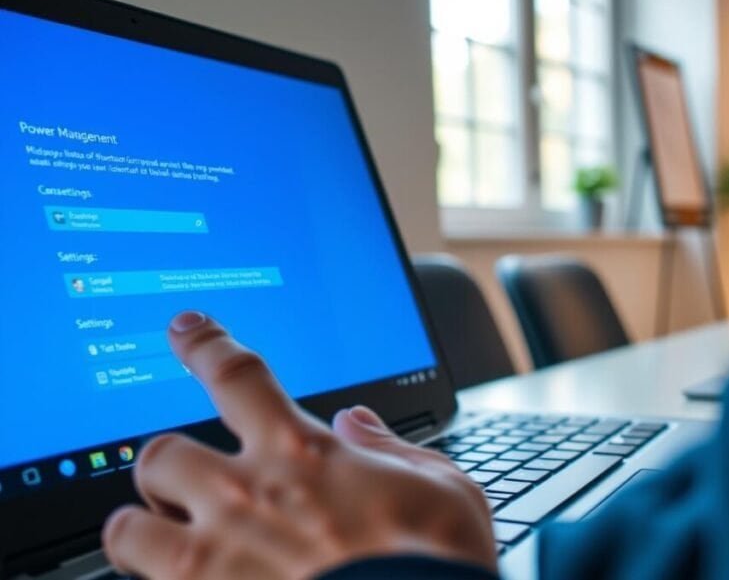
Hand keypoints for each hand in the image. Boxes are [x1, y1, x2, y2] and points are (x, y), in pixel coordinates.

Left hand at [102, 312, 495, 578]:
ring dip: (143, 530)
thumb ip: (393, 450)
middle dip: (168, 467)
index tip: (187, 330)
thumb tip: (358, 424)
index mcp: (302, 454)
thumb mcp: (443, 487)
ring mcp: (215, 558)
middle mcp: (246, 497)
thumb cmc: (437, 562)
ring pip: (127, 528)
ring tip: (166, 541)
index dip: (204, 345)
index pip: (235, 375)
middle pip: (161, 452)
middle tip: (187, 484)